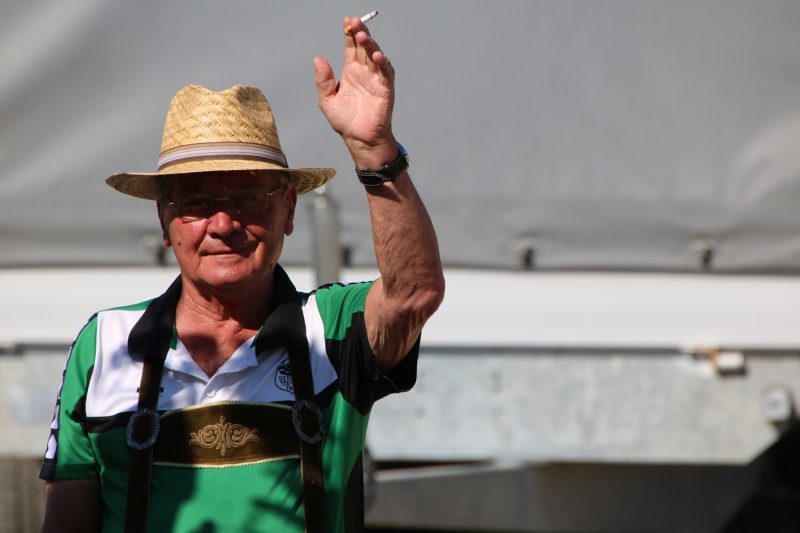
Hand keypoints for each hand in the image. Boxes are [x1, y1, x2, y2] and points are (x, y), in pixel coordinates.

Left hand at [313, 16, 396, 167]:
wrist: (358, 139)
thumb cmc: (344, 121)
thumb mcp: (327, 100)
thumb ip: (323, 80)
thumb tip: (318, 59)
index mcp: (350, 72)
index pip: (351, 48)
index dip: (349, 34)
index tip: (347, 21)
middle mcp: (364, 73)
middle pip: (364, 48)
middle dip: (361, 34)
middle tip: (356, 22)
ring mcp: (376, 80)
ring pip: (375, 57)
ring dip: (371, 45)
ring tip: (363, 36)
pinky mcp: (385, 90)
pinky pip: (386, 73)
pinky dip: (383, 64)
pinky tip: (377, 56)